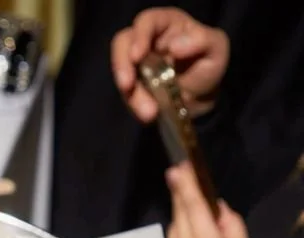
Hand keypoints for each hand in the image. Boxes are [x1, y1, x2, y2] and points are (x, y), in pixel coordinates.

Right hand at [111, 7, 228, 120]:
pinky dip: (136, 107)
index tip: (137, 55)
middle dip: (122, 64)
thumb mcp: (217, 48)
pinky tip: (150, 115)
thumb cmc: (209, 65)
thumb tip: (174, 47)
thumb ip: (203, 40)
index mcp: (166, 24)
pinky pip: (128, 96)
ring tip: (149, 112)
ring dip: (132, 95)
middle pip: (123, 43)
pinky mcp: (133, 88)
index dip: (139, 36)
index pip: (147, 21)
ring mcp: (137, 66)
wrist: (202, 98)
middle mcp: (146, 42)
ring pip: (123, 74)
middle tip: (127, 85)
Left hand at [166, 161, 251, 237]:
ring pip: (173, 224)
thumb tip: (218, 206)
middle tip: (179, 170)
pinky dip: (178, 229)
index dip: (185, 186)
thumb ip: (232, 226)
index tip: (178, 167)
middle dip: (179, 190)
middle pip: (179, 212)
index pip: (192, 209)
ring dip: (180, 210)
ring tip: (189, 201)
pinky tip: (186, 230)